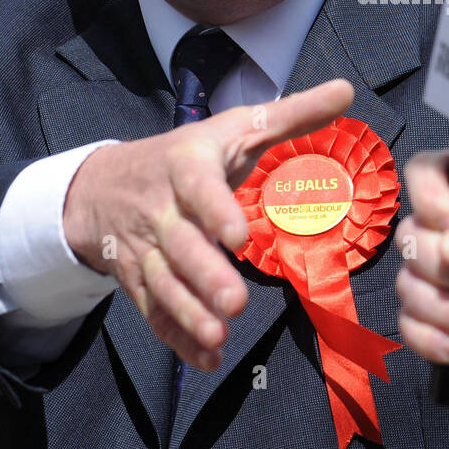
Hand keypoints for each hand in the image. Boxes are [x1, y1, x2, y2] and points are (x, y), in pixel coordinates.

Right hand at [62, 79, 353, 370]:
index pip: (198, 189)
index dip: (215, 211)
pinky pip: (152, 311)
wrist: (101, 184)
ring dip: (188, 313)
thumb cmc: (185, 153)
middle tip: (235, 304)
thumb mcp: (235, 126)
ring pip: (162, 283)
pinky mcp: (135, 278)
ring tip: (218, 336)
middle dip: (205, 276)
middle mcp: (161, 210)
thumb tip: (347, 90)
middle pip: (179, 246)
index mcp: (187, 167)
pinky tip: (204, 358)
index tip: (239, 236)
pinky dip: (175, 337)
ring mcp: (145, 248)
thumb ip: (292, 114)